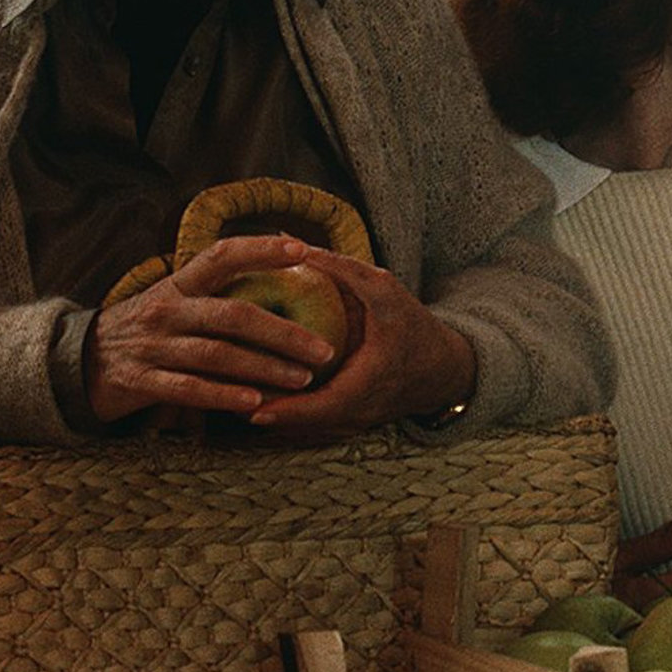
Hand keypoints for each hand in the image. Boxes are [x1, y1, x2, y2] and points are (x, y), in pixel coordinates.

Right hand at [82, 235, 336, 424]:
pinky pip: (190, 389)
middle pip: (234, 315)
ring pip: (218, 355)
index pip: (222, 256)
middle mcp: (166, 310)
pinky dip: (225, 396)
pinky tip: (256, 402)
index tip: (304, 250)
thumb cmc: (144, 329)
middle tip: (324, 348)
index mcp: (177, 284)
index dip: (262, 249)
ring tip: (303, 378)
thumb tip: (278, 273)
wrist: (76, 362)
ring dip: (265, 368)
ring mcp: (152, 347)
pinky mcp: (141, 382)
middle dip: (284, 332)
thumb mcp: (173, 300)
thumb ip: (215, 291)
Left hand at [245, 247, 475, 437]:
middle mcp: (356, 415)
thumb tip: (291, 243)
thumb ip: (341, 268)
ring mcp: (352, 424)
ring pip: (304, 428)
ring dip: (273, 416)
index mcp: (366, 386)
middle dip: (266, 414)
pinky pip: (312, 424)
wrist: (445, 368)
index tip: (250, 407)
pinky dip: (288, 414)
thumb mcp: (384, 290)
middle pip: (302, 424)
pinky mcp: (348, 424)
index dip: (284, 410)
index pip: (318, 409)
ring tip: (232, 400)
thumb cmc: (414, 325)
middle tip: (226, 400)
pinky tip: (260, 398)